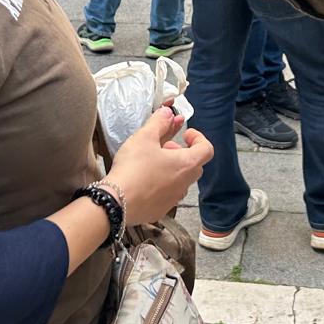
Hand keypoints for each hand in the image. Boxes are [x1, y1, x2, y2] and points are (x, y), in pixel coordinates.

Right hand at [106, 106, 212, 225]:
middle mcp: (184, 183)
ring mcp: (173, 199)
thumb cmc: (133, 169)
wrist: (116, 202)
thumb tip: (168, 113)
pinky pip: (168, 194)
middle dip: (182, 152)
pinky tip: (144, 180)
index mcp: (186, 164)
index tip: (186, 134)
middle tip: (165, 147)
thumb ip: (159, 123)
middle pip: (194, 165)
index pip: (206, 149)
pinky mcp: (161, 209)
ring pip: (181, 180)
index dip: (198, 138)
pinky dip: (162, 184)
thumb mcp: (145, 137)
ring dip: (172, 169)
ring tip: (153, 163)